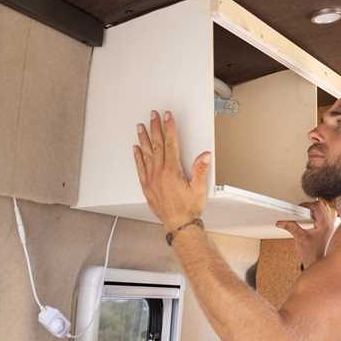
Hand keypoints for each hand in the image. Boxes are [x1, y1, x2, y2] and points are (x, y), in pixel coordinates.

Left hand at [133, 110, 210, 231]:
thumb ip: (200, 170)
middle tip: (153, 115)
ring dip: (144, 139)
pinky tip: (136, 148)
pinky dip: (138, 157)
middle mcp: (159, 173)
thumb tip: (204, 155)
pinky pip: (140, 168)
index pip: (170, 144)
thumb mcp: (199, 189)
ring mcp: (151, 179)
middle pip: (156, 145)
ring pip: (146, 154)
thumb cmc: (189, 209)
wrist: (179, 225)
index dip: (169, 128)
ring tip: (141, 127)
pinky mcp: (147, 186)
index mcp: (172, 171)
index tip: (167, 117)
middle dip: (155, 128)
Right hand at [277, 200, 336, 269]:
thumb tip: (281, 222)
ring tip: (307, 215)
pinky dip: (320, 214)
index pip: (317, 206)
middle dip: (310, 206)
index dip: (306, 205)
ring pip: (327, 209)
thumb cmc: (312, 254)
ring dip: (316, 209)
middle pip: (323, 205)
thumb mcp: (299, 238)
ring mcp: (332, 226)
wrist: (318, 263)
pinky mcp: (330, 229)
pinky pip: (328, 215)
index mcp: (325, 224)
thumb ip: (291, 227)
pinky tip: (313, 219)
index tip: (298, 209)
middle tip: (301, 211)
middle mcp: (330, 224)